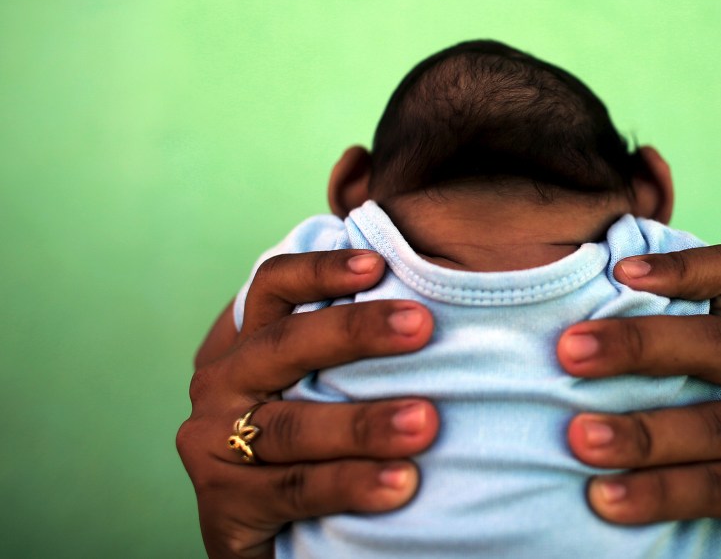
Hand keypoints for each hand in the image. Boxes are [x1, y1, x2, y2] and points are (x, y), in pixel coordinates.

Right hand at [177, 251, 439, 557]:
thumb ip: (353, 354)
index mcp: (249, 345)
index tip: (377, 264)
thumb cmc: (316, 445)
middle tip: (421, 326)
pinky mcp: (224, 503)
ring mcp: (213, 443)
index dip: (320, 270)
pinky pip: (294, 489)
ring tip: (425, 422)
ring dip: (363, 423)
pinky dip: (349, 484)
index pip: (274, 288)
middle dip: (356, 332)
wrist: (272, 539)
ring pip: (294, 425)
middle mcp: (223, 384)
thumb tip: (433, 308)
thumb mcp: (321, 389)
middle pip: (285, 345)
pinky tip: (401, 484)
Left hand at [558, 245, 720, 558]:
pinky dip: (659, 492)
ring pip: (714, 424)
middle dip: (637, 343)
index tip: (618, 272)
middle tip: (569, 353)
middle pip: (716, 341)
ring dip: (640, 433)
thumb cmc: (682, 450)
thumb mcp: (672, 393)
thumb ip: (645, 362)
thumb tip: (561, 335)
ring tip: (579, 440)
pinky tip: (608, 499)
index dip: (681, 266)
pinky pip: (720, 486)